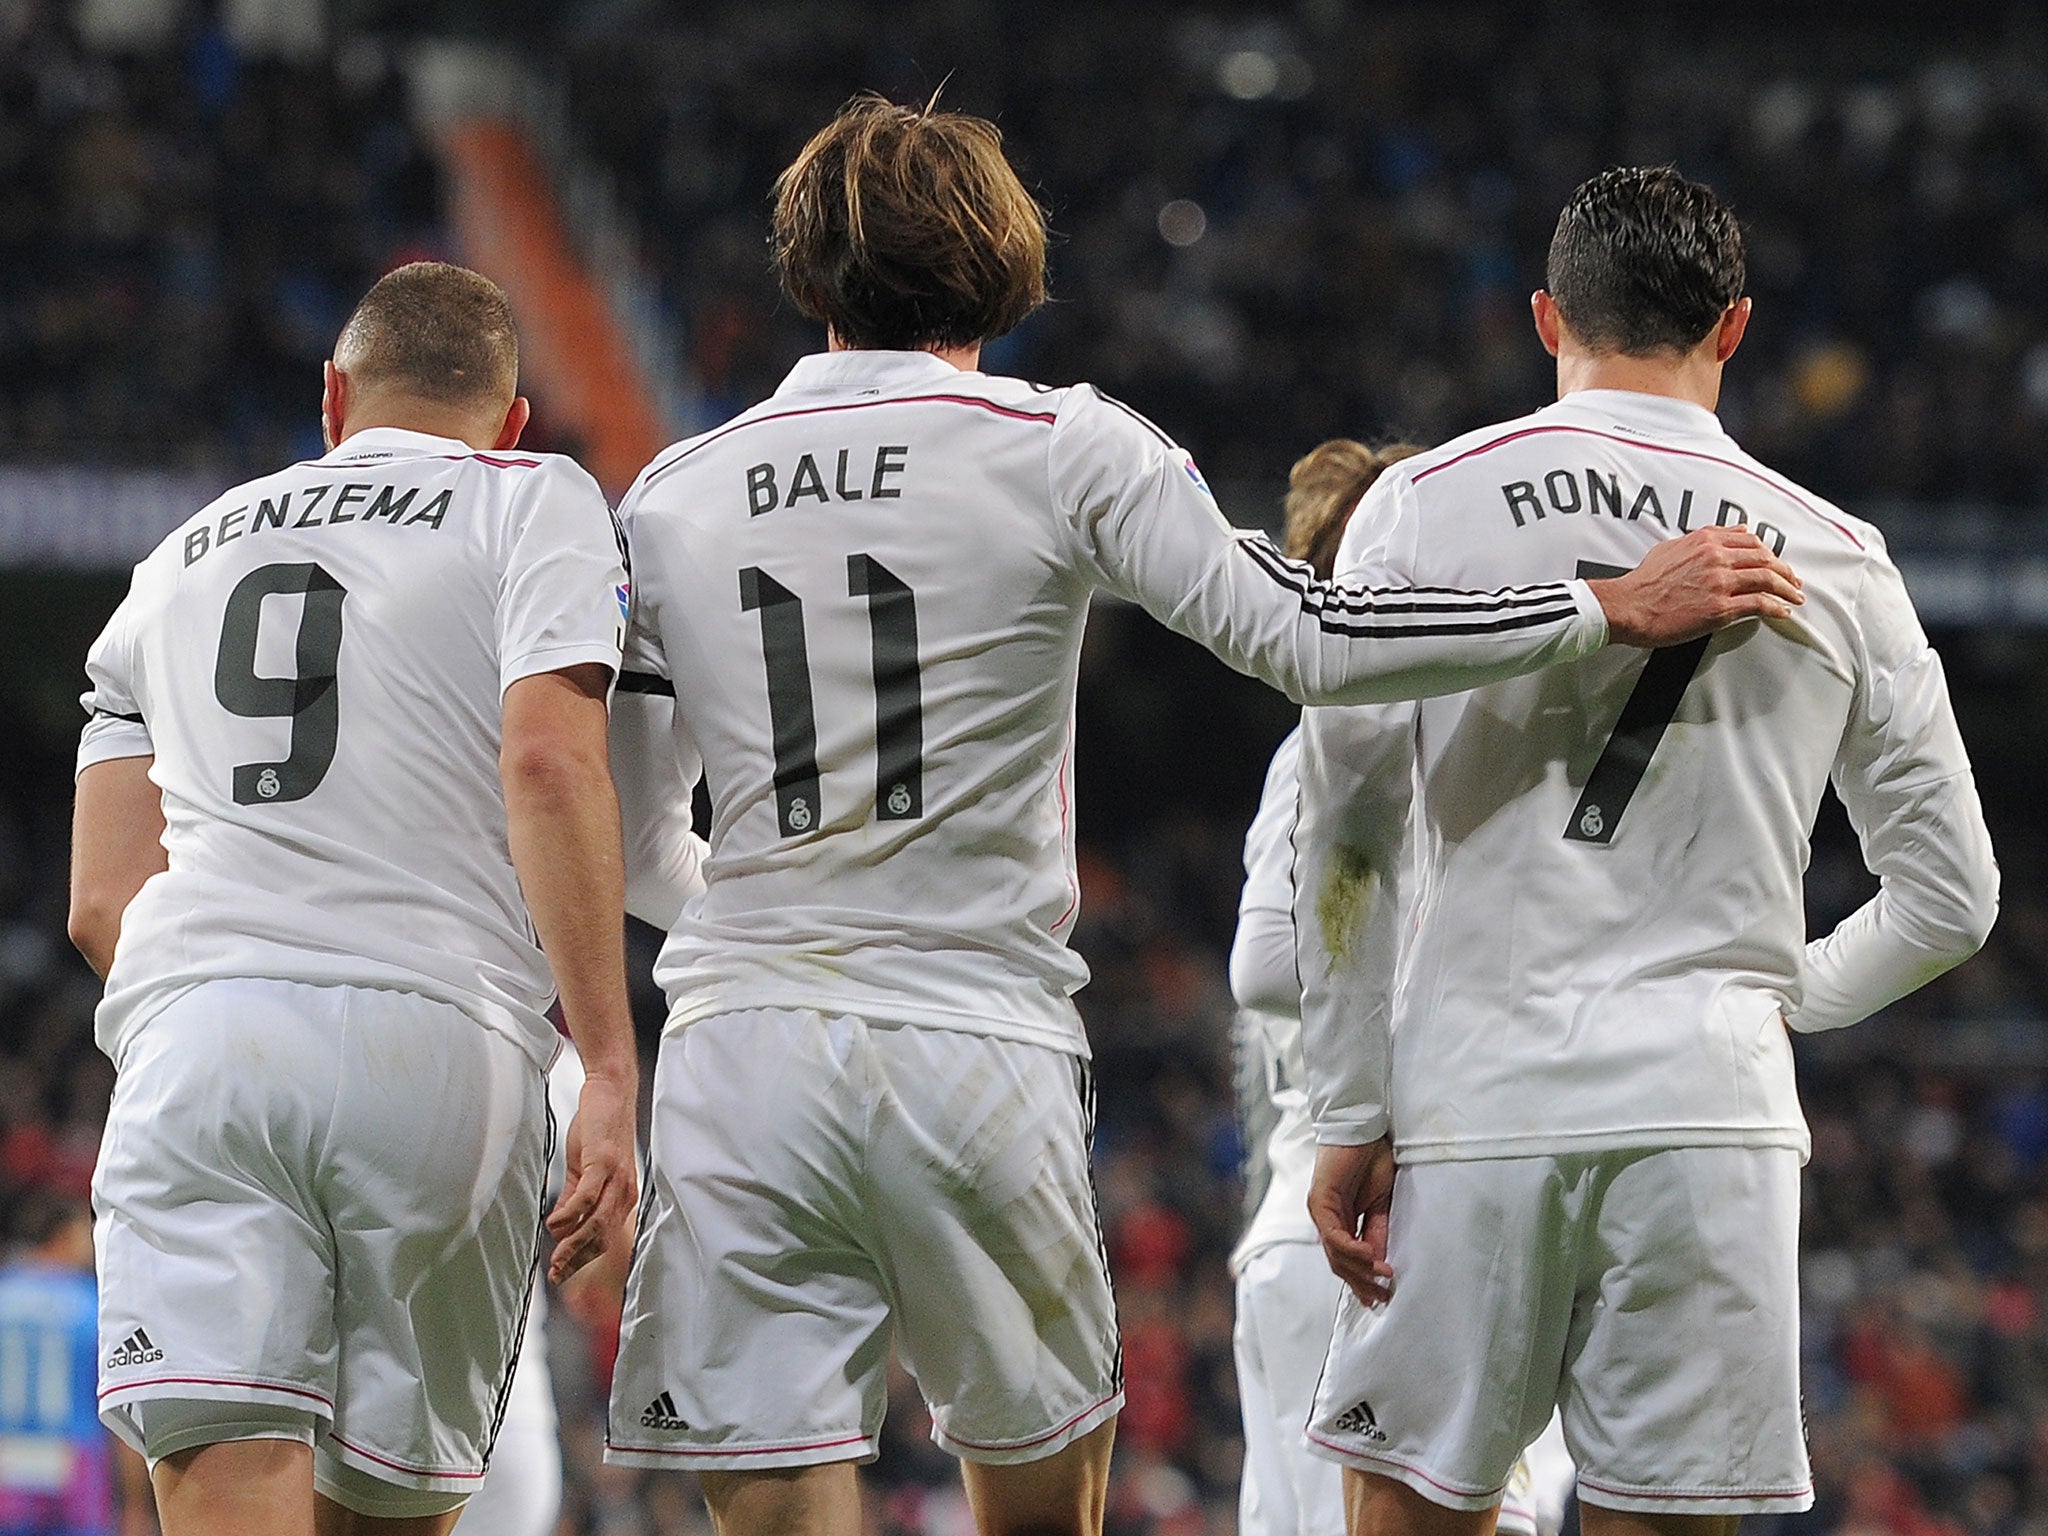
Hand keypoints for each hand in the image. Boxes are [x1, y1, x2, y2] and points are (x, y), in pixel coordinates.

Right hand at [546, 1070, 638, 1283]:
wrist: (610, 1093)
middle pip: (601, 1238)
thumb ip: (574, 1197)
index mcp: (621, 1196)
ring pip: (596, 1223)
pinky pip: (587, 1197)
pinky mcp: (604, 1163)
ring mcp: (616, 1178)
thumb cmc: (599, 1130)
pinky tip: (554, 1224)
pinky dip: (570, 1215)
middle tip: (554, 1275)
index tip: (561, 1274)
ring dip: (573, 1245)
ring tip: (554, 1259)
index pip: (604, 1238)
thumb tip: (561, 1225)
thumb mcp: (585, 1169)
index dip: (582, 1259)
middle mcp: (623, 1192)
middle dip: (576, 1261)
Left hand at [1309, 1137, 1396, 1306]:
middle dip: (1360, 1282)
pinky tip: (1370, 1257)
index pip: (1345, 1259)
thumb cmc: (1372, 1160)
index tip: (1379, 1297)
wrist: (1364, 1129)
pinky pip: (1333, 1234)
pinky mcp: (1319, 1201)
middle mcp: (1325, 1219)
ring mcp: (1319, 1211)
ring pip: (1335, 1253)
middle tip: (1381, 1297)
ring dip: (1359, 1269)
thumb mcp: (1380, 1204)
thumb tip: (1380, 1261)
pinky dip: (1351, 1248)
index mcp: (1339, 1221)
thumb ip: (1376, 1231)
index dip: (1361, 1280)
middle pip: (1338, 1262)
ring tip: (1382, 1278)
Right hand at [1588, 527, 1802, 645]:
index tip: (1775, 562)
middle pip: (1766, 559)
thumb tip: (1732, 532)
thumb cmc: (1644, 582)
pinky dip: (1775, 607)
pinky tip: (1781, 611)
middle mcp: (1717, 557)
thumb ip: (1704, 538)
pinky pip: (1759, 604)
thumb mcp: (1673, 547)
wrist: (1628, 606)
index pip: (1751, 541)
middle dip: (1785, 571)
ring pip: (1768, 579)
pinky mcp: (1720, 608)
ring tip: (1793, 596)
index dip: (1770, 553)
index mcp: (1706, 541)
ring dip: (1786, 589)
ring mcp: (1720, 582)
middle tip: (1792, 580)